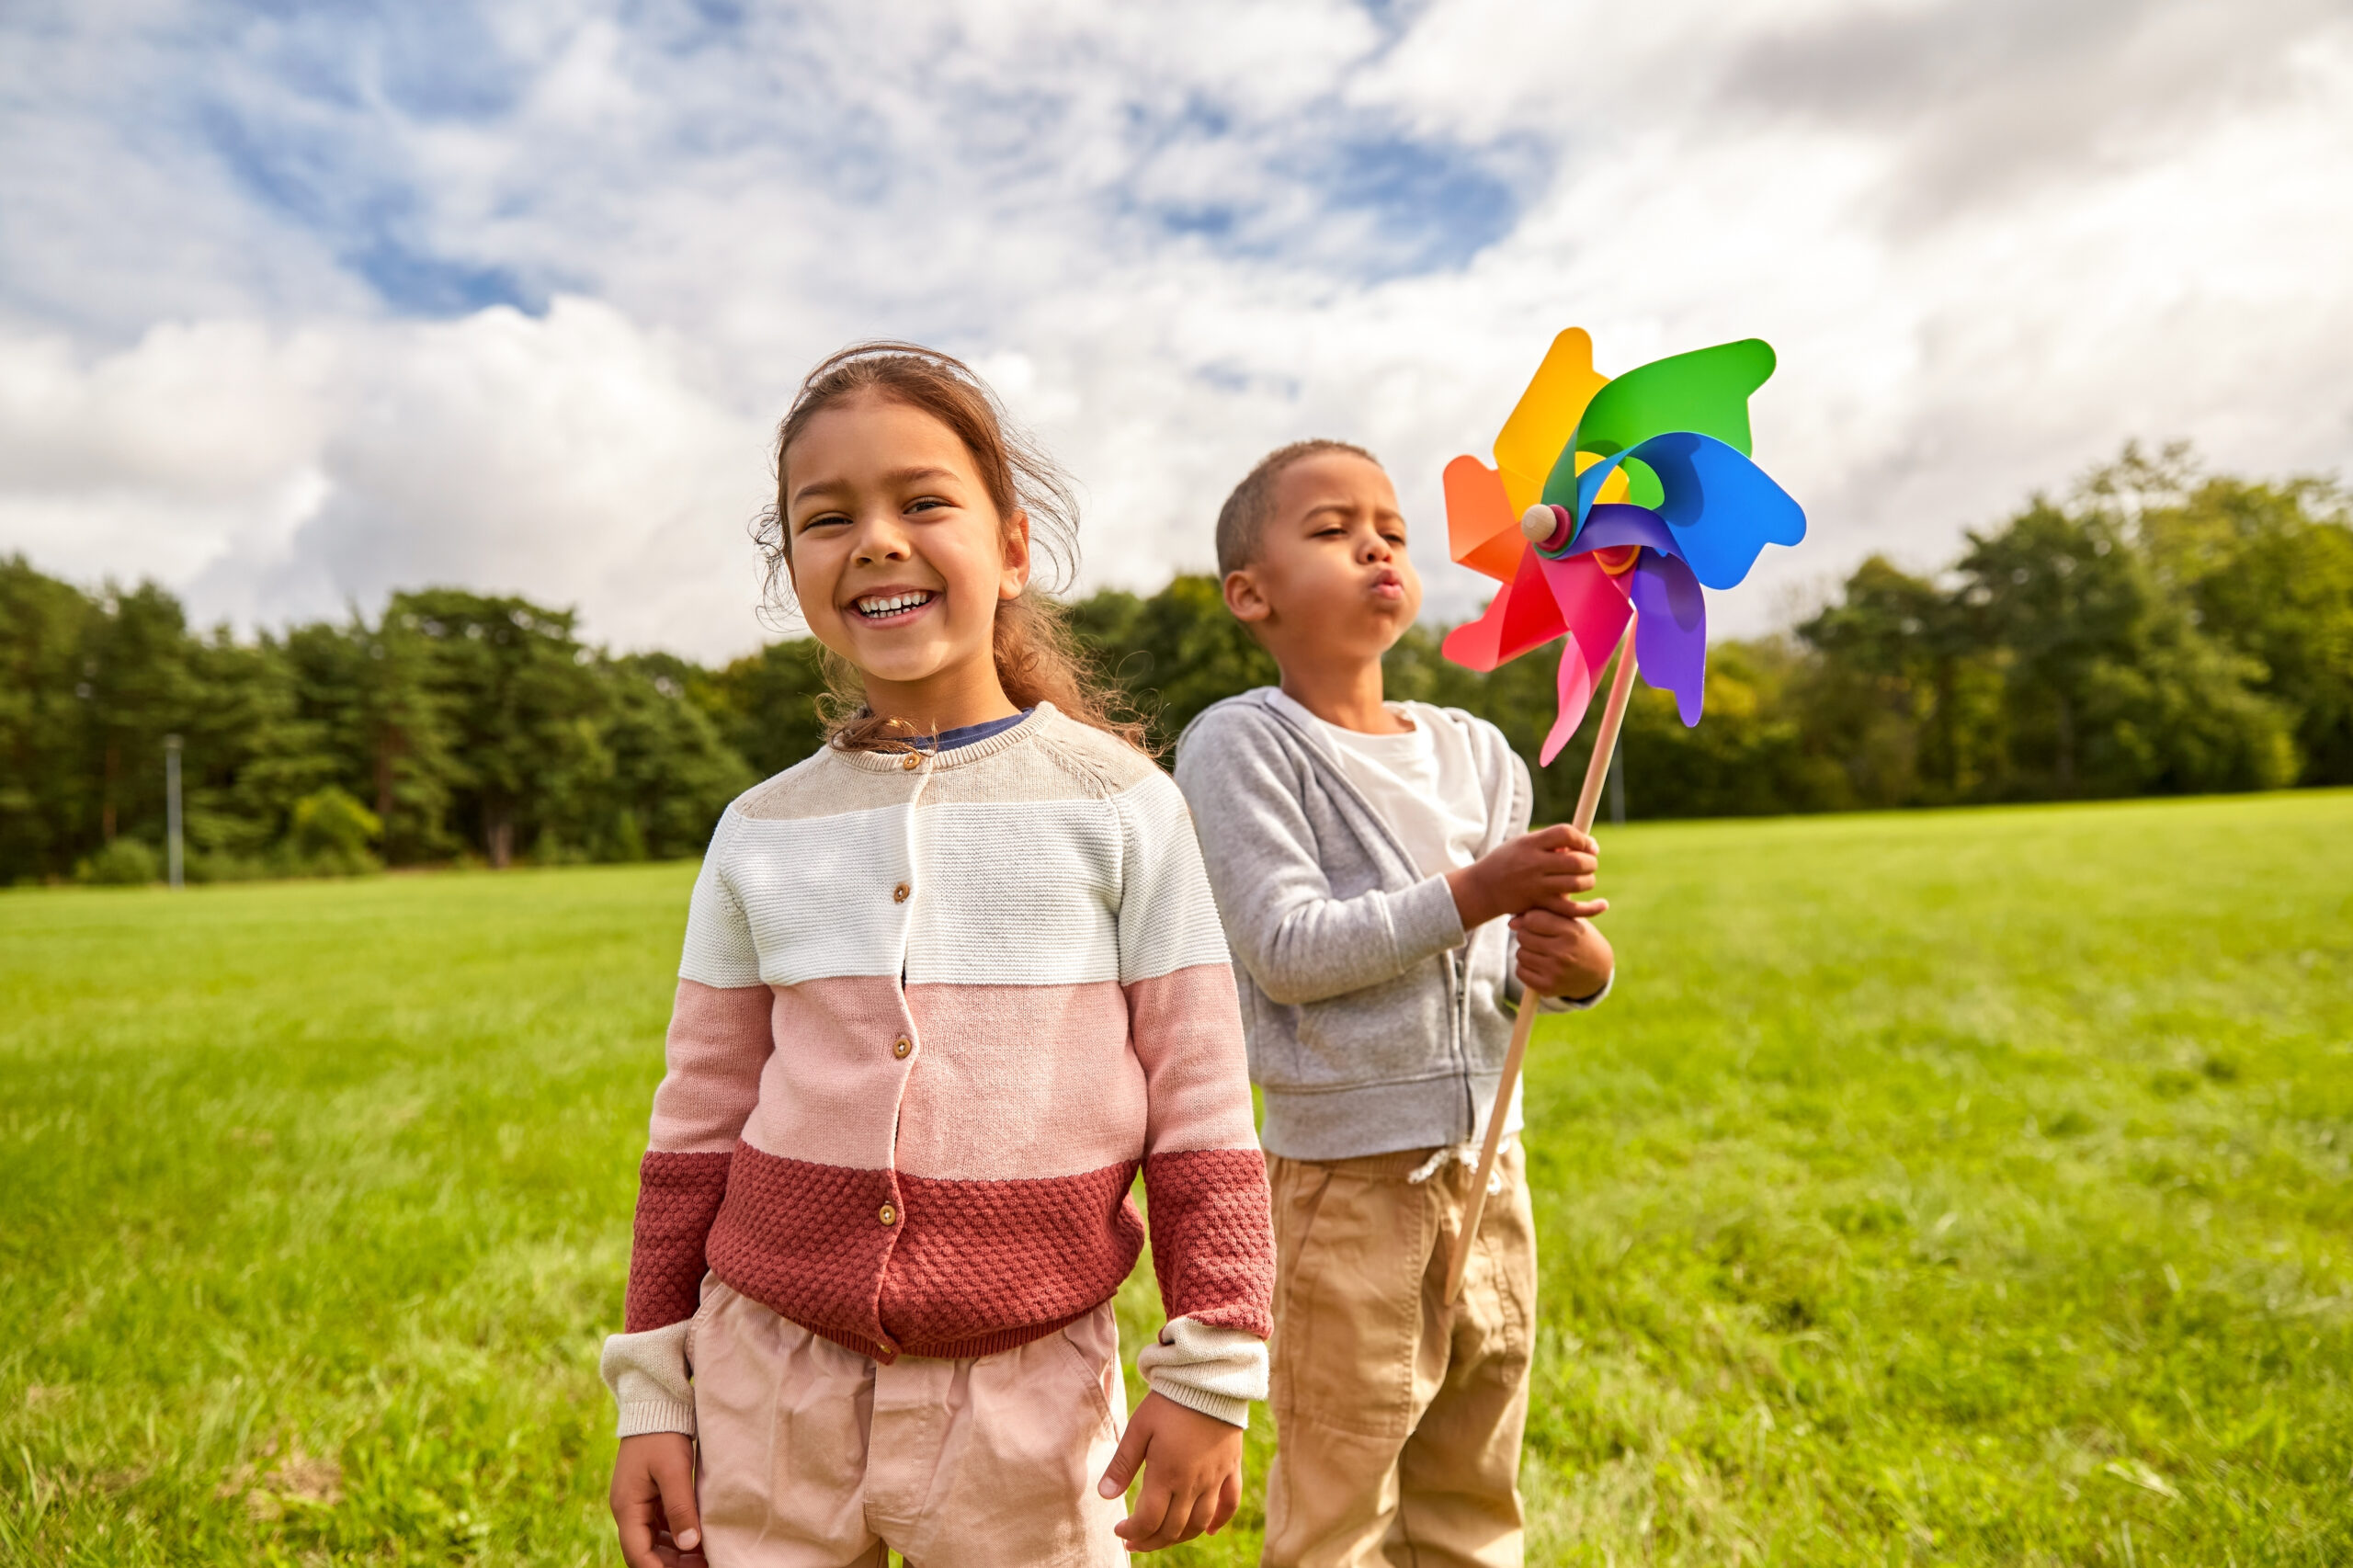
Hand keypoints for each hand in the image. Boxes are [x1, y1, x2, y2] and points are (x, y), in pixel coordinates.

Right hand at [611, 1432, 703, 1567]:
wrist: (655, 1404)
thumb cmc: (663, 1435)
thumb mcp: (674, 1470)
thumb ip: (680, 1508)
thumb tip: (689, 1544)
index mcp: (627, 1507)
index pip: (638, 1554)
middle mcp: (628, 1509)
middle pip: (646, 1551)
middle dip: (672, 1564)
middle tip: (705, 1564)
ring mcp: (638, 1503)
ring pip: (654, 1540)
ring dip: (676, 1552)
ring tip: (705, 1556)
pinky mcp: (649, 1495)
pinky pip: (660, 1525)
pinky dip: (677, 1535)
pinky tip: (698, 1538)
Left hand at [1096, 1391, 1244, 1551]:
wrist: (1209, 1379)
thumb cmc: (1169, 1401)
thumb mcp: (1139, 1429)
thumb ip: (1122, 1465)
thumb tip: (1105, 1496)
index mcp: (1167, 1475)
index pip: (1148, 1521)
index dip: (1132, 1532)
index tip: (1120, 1531)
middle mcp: (1193, 1483)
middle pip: (1173, 1529)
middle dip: (1150, 1540)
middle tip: (1135, 1539)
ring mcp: (1215, 1478)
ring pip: (1199, 1523)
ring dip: (1179, 1537)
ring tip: (1162, 1537)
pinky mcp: (1231, 1467)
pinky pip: (1229, 1503)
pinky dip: (1219, 1521)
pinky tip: (1207, 1531)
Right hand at [1448, 825, 1604, 928]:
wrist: (1482, 889)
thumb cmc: (1507, 862)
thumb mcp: (1523, 843)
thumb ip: (1550, 843)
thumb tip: (1583, 844)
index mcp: (1530, 844)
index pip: (1565, 833)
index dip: (1583, 839)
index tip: (1589, 845)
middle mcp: (1533, 864)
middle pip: (1576, 860)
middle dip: (1590, 861)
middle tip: (1589, 863)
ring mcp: (1536, 886)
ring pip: (1577, 883)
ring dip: (1589, 880)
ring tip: (1585, 879)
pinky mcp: (1538, 906)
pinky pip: (1571, 910)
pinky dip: (1591, 908)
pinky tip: (1602, 904)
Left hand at [1509, 903, 1613, 1000]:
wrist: (1598, 971)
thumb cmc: (1579, 939)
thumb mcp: (1570, 920)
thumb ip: (1542, 914)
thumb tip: (1511, 923)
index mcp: (1571, 932)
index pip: (1532, 919)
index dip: (1531, 919)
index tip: (1538, 922)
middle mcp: (1563, 952)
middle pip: (1523, 936)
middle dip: (1527, 934)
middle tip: (1541, 938)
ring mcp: (1555, 972)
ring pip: (1520, 953)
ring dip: (1526, 951)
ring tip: (1542, 952)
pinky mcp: (1548, 987)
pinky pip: (1520, 971)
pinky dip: (1526, 967)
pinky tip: (1539, 965)